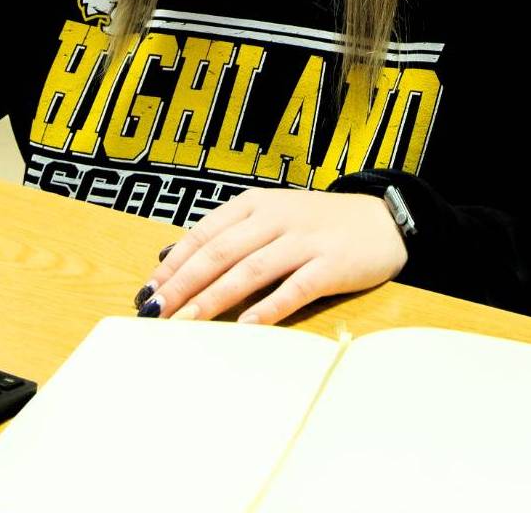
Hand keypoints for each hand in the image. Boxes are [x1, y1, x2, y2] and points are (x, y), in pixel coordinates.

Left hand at [132, 189, 406, 324]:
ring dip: (213, 299)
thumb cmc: (318, 224)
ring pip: (249, 270)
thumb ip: (228, 236)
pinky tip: (247, 327)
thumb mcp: (271, 217)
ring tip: (187, 323)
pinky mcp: (330, 265)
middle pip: (220, 253)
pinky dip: (269, 308)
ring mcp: (304, 241)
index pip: (204, 234)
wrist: (382, 219)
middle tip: (156, 313)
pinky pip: (295, 288)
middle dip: (183, 285)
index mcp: (255, 204)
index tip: (148, 292)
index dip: (173, 265)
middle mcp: (275, 218)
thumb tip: (172, 260)